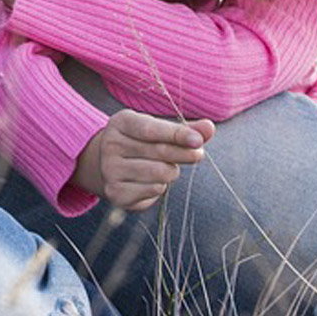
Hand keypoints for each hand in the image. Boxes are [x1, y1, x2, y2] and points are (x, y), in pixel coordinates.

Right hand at [73, 110, 214, 210]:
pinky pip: (153, 191)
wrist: (108, 164)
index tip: (198, 140)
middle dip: (184, 154)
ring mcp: (110, 170)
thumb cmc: (140, 142)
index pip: (151, 129)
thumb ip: (184, 129)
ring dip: (171, 171)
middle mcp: (111, 144)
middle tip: (198, 154)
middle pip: (159, 152)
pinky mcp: (115, 193)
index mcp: (121, 122)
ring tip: (166, 167)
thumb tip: (209, 128)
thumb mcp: (157, 129)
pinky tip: (153, 180)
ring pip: (159, 173)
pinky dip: (160, 186)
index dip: (177, 134)